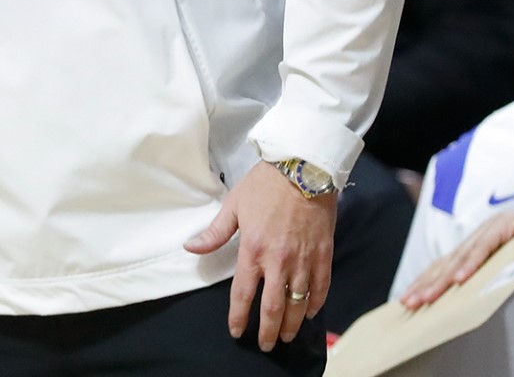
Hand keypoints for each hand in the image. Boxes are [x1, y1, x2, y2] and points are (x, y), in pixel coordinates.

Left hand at [185, 161, 335, 349]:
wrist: (302, 167)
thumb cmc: (265, 184)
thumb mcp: (234, 205)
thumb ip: (214, 232)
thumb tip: (190, 247)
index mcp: (253, 250)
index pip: (243, 294)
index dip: (238, 317)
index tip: (236, 331)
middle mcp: (278, 261)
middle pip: (272, 308)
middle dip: (266, 331)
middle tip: (264, 345)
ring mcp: (303, 259)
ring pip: (297, 303)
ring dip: (291, 324)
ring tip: (285, 336)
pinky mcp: (323, 254)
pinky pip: (320, 287)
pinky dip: (315, 303)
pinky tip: (309, 312)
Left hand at [398, 212, 513, 309]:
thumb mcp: (511, 274)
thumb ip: (488, 280)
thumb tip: (462, 303)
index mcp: (482, 244)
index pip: (448, 265)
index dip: (428, 282)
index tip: (411, 298)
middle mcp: (484, 232)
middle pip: (449, 261)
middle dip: (427, 284)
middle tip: (409, 302)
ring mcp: (495, 227)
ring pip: (462, 256)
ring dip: (443, 279)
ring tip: (427, 297)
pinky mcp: (509, 226)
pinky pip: (485, 248)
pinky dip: (471, 265)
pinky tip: (458, 280)